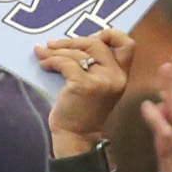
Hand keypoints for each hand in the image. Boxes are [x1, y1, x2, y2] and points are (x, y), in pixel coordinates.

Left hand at [36, 27, 133, 144]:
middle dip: (72, 41)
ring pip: (77, 53)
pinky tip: (44, 65)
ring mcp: (101, 81)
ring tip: (43, 54)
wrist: (76, 137)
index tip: (91, 37)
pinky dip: (51, 61)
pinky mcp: (83, 85)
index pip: (127, 44)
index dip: (110, 34)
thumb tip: (71, 42)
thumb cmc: (82, 111)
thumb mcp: (97, 86)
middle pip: (96, 43)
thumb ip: (95, 66)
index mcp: (122, 75)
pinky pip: (64, 63)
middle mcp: (115, 77)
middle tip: (53, 44)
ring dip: (56, 51)